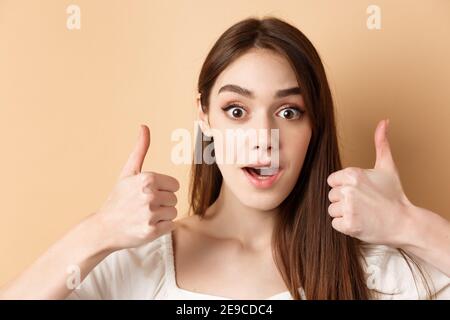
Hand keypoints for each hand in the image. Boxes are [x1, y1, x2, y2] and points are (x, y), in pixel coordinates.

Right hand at [93, 124, 179, 250]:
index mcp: (147, 178)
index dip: (163, 190)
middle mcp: (149, 195)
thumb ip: (140, 149)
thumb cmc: (118, 198)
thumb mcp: (128, 172)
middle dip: (162, 203)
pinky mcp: (151, 231)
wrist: (103, 228)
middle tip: (143, 207)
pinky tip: (145, 226)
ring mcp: (150, 214)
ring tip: (144, 216)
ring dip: (162, 216)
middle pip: (174, 199)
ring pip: (173, 213)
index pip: (174, 185)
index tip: (148, 194)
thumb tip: (144, 126)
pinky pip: (170, 226)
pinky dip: (161, 228)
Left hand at [326, 119, 412, 245]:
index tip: (359, 192)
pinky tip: (360, 222)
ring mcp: (348, 207)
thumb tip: (384, 121)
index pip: (332, 181)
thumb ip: (381, 143)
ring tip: (362, 213)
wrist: (404, 223)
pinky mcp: (349, 224)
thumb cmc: (394, 195)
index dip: (344, 187)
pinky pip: (335, 224)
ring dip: (344, 214)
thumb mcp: (387, 167)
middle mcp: (349, 189)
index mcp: (353, 173)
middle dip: (344, 201)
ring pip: (332, 210)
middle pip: (331, 195)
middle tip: (363, 204)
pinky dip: (345, 226)